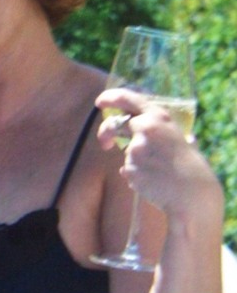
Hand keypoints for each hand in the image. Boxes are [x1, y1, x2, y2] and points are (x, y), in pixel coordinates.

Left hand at [96, 88, 221, 219]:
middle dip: (105, 134)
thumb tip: (135, 123)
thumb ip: (156, 128)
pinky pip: (128, 170)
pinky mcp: (130, 168)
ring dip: (136, 162)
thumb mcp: (177, 136)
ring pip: (126, 153)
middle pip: (113, 125)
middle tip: (105, 143)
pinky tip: (154, 181)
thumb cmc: (189, 165)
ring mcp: (136, 148)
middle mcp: (145, 128)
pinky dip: (137, 176)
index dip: (108, 98)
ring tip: (157, 172)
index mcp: (158, 116)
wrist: (193, 194)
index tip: (99, 103)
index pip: (126, 98)